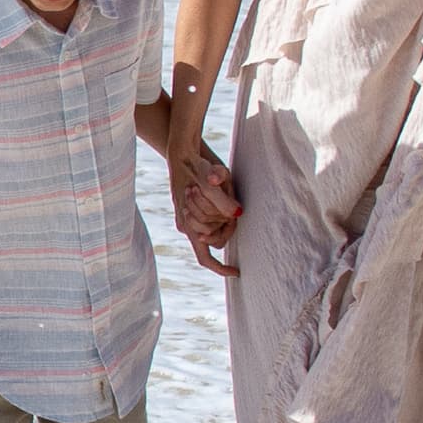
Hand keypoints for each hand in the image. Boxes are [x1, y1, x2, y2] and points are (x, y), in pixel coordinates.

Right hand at [171, 142, 239, 277]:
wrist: (183, 150)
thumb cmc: (195, 165)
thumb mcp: (212, 179)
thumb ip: (223, 199)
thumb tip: (238, 213)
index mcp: (187, 225)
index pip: (205, 258)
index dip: (221, 268)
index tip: (238, 272)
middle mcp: (187, 225)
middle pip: (216, 241)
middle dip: (228, 230)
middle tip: (236, 210)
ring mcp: (190, 217)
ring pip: (217, 229)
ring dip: (226, 218)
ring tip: (228, 196)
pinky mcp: (195, 208)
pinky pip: (214, 219)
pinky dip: (223, 213)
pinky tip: (227, 198)